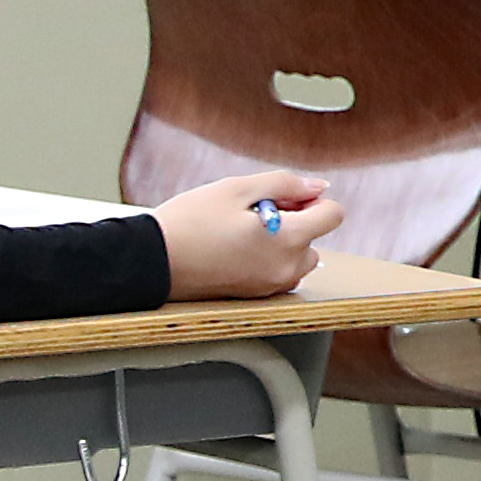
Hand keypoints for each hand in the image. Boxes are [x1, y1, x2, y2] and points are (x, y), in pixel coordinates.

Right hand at [153, 172, 339, 299]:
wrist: (148, 262)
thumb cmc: (188, 222)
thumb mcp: (236, 189)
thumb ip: (285, 183)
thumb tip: (319, 186)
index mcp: (288, 240)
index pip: (333, 215)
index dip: (312, 199)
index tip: (284, 197)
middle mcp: (286, 268)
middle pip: (316, 238)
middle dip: (295, 221)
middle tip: (251, 214)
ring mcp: (271, 286)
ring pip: (298, 258)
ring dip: (283, 242)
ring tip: (241, 232)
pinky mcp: (255, 296)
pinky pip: (278, 274)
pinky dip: (267, 259)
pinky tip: (235, 249)